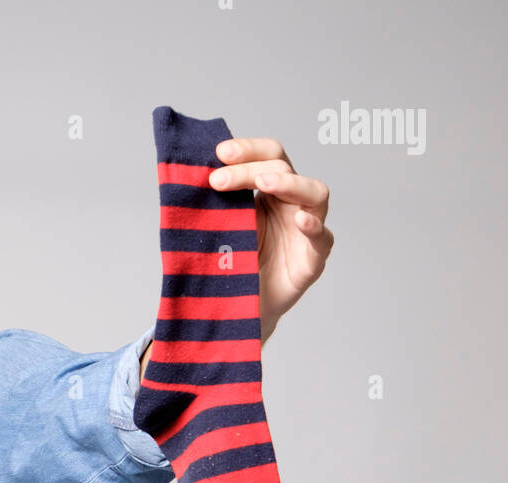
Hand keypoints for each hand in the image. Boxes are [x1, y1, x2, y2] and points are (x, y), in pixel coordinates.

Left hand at [210, 137, 333, 341]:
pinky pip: (322, 238)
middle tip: (218, 180)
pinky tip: (300, 220)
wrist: (238, 308)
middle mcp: (292, 204)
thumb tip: (185, 172)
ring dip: (289, 184)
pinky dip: (313, 226)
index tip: (219, 153)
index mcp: (271, 190)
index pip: (269, 155)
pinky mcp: (313, 259)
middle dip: (250, 168)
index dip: (248, 149)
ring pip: (315, 193)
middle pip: (283, 168)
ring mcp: (306, 230)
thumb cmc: (233, 264)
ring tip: (264, 183)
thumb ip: (214, 201)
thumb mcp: (221, 226)